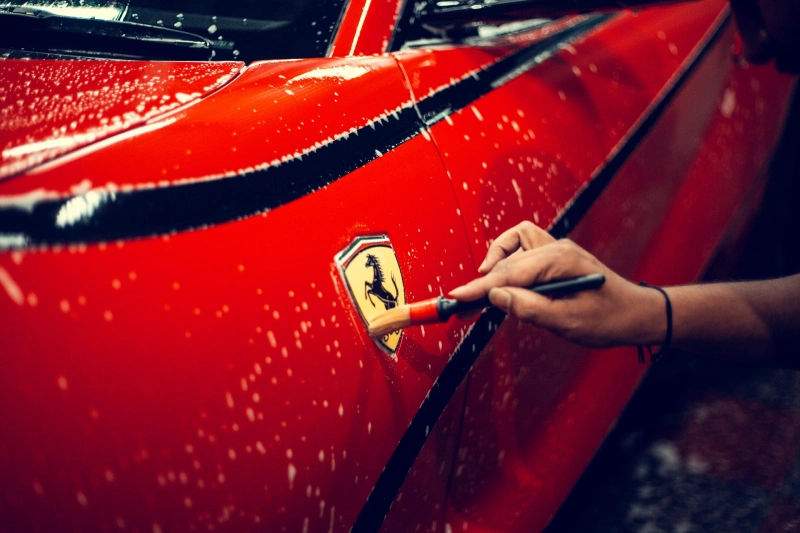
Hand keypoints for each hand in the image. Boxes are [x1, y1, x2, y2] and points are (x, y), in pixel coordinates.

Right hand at [450, 222, 666, 347]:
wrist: (636, 314)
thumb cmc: (609, 318)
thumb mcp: (567, 321)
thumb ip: (529, 308)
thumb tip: (496, 296)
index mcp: (560, 261)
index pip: (509, 273)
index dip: (479, 288)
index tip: (457, 297)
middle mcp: (557, 248)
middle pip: (507, 258)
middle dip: (483, 280)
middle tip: (463, 303)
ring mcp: (557, 249)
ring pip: (514, 243)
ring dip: (496, 262)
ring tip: (485, 288)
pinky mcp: (557, 257)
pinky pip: (524, 249)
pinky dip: (509, 261)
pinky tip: (507, 283)